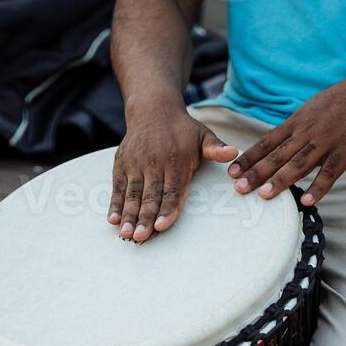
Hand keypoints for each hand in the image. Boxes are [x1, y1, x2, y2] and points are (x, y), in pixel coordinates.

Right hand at [108, 101, 237, 241]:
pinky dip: (115, 204)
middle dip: (144, 217)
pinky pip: (118, 188)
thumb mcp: (203, 135)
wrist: (152, 108)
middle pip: (150, 195)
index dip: (167, 208)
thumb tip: (233, 153)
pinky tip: (112, 219)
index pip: (172, 189)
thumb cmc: (182, 129)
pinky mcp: (121, 165)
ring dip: (128, 215)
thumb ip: (216, 149)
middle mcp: (154, 164)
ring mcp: (135, 164)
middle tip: (141, 236)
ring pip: (132, 194)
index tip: (162, 226)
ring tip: (126, 233)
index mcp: (176, 161)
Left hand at [227, 71, 345, 205]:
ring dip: (281, 180)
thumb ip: (292, 129)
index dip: (249, 158)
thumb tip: (273, 145)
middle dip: (257, 172)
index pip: (267, 143)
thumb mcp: (309, 110)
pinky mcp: (345, 152)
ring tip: (264, 195)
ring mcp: (326, 143)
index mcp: (296, 123)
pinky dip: (318, 187)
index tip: (231, 172)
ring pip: (299, 164)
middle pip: (278, 156)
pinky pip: (329, 173)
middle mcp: (306, 133)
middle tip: (239, 188)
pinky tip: (306, 201)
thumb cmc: (339, 103)